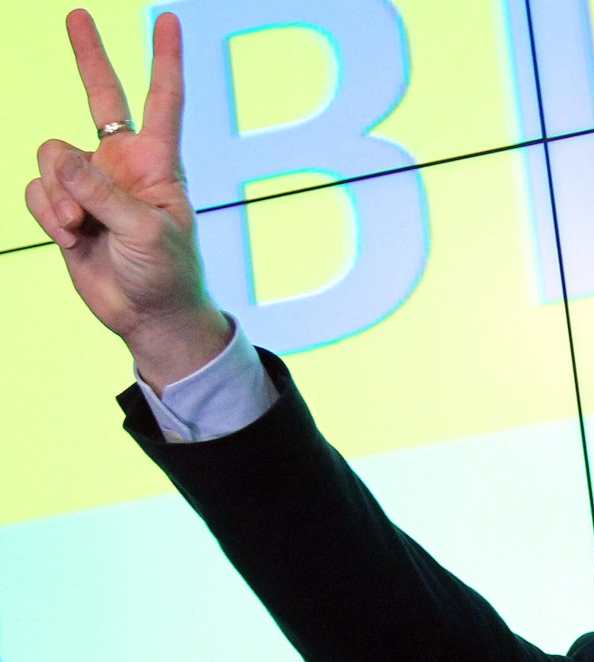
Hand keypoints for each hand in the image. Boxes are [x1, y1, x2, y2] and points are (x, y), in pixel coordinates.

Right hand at [24, 9, 228, 390]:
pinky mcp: (65, 209)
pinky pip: (38, 191)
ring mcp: (91, 185)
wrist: (148, 315)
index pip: (163, 100)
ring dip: (59, 192)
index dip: (165, 60)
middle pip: (100, 98)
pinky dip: (48, 213)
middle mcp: (123, 164)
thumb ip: (103, 193)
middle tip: (78, 14)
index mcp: (158, 162)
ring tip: (79, 227)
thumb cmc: (166, 273)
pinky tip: (70, 236)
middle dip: (88, 56)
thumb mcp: (145, 231)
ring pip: (52, 156)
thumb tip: (63, 162)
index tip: (170, 19)